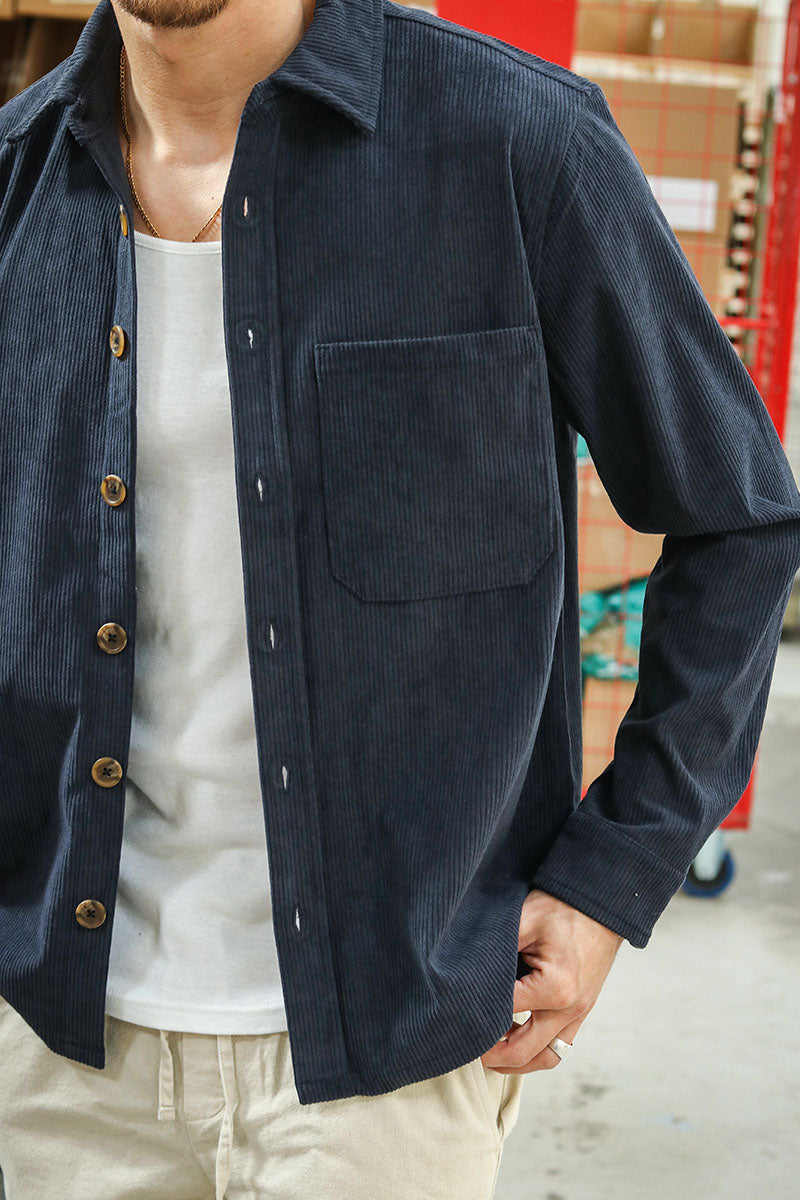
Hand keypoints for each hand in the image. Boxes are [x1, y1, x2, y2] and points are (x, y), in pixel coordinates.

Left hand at [480, 888, 623, 1074]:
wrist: (601, 902)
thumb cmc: (562, 907)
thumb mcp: (524, 920)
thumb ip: (496, 948)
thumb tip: (467, 973)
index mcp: (554, 988)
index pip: (503, 1013)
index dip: (476, 1015)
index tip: (454, 1015)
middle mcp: (569, 1008)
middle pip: (523, 1051)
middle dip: (492, 1055)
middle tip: (466, 1047)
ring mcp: (580, 1012)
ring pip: (546, 1057)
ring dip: (517, 1061)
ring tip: (490, 1052)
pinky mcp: (583, 1009)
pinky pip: (560, 1045)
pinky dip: (537, 1049)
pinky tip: (515, 1035)